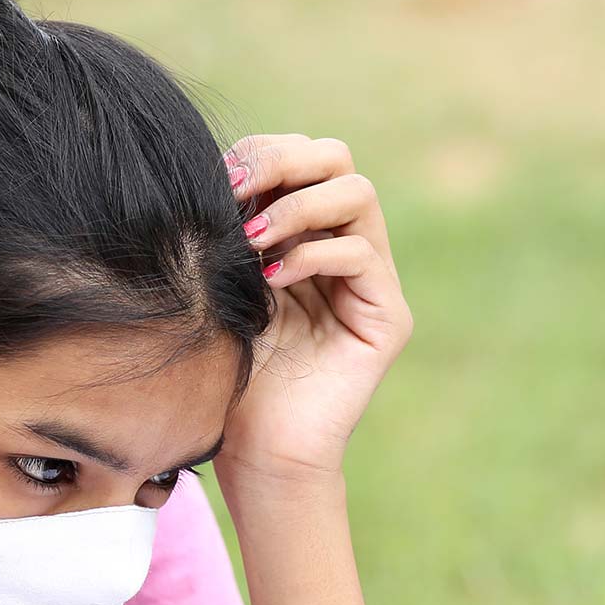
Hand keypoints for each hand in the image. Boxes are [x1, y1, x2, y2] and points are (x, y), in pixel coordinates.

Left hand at [221, 133, 413, 485]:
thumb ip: (232, 227)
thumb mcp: (222, 284)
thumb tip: (219, 166)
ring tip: (254, 241)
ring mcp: (372, 282)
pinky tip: (273, 280)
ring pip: (357, 195)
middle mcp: (345, 248)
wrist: (255, 451)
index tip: (218, 180)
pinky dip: (313, 255)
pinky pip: (362, 255)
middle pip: (338, 159)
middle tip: (237, 191)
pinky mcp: (387, 318)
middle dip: (283, 162)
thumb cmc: (229, 372)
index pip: (302, 157)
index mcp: (305, 234)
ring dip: (298, 206)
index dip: (263, 153)